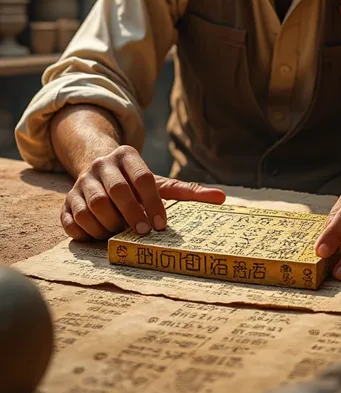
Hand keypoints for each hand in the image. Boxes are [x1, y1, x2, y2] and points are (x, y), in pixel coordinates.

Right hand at [60, 145, 225, 240]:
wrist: (99, 172)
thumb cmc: (135, 183)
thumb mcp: (160, 183)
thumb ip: (188, 192)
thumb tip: (222, 198)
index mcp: (126, 155)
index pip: (143, 178)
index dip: (152, 203)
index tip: (161, 225)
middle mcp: (101, 165)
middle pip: (116, 192)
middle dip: (132, 215)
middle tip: (143, 233)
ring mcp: (81, 182)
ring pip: (93, 207)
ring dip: (110, 225)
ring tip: (122, 235)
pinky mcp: (66, 201)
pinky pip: (73, 220)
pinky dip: (89, 233)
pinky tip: (102, 237)